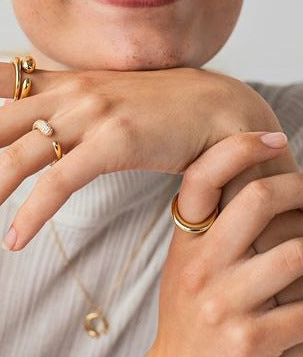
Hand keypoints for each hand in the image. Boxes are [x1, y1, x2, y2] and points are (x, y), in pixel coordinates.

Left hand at [0, 57, 284, 250]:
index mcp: (60, 84)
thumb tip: (32, 135)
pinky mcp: (115, 142)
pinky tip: (13, 240)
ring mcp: (91, 115)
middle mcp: (68, 94)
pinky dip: (33, 212)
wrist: (212, 108)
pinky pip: (61, 181)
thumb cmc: (154, 110)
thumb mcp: (100, 103)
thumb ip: (63, 114)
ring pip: (18, 159)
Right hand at [147, 132, 302, 356]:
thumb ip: (211, 230)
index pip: (200, 179)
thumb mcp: (187, 264)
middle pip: (257, 200)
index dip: (237, 150)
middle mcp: (201, 266)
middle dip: (298, 188)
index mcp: (186, 243)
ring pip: (298, 253)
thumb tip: (257, 191)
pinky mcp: (253, 338)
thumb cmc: (191, 310)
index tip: (271, 140)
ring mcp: (225, 302)